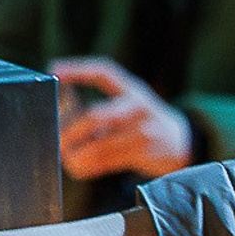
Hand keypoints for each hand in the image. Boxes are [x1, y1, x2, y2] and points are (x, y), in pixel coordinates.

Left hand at [55, 57, 194, 181]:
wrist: (181, 142)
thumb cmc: (144, 119)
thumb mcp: (130, 99)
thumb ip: (100, 99)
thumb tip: (58, 104)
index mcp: (132, 90)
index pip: (104, 72)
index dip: (78, 69)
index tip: (54, 73)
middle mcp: (138, 108)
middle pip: (95, 115)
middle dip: (68, 129)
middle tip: (56, 137)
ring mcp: (142, 133)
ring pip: (97, 146)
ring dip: (74, 153)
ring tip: (67, 153)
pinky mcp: (141, 155)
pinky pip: (104, 164)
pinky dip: (85, 165)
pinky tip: (80, 163)